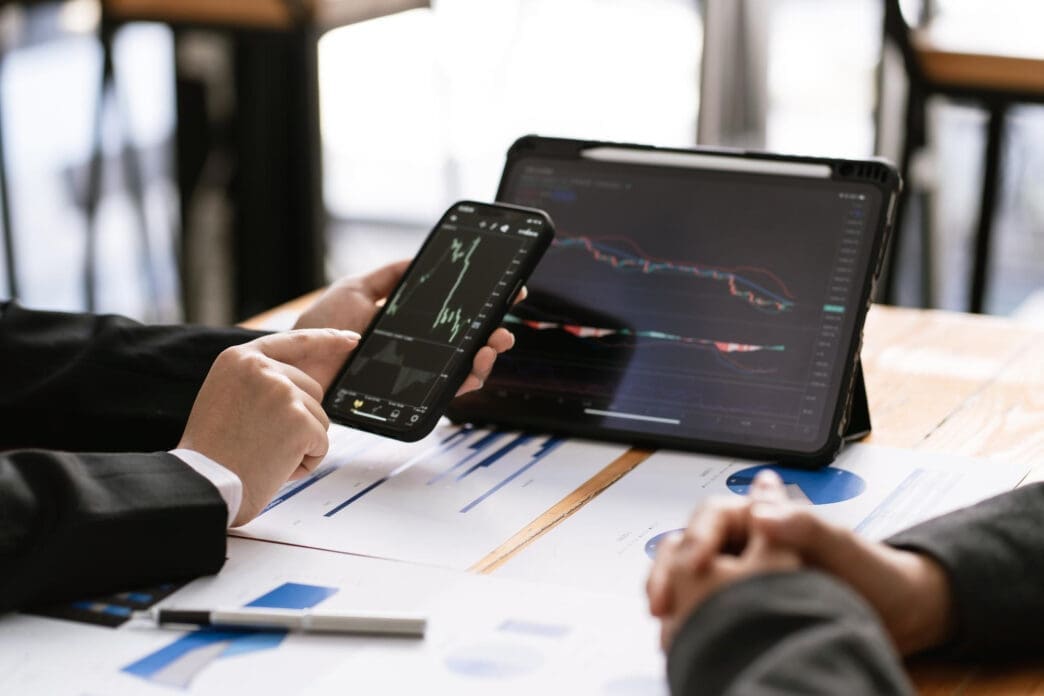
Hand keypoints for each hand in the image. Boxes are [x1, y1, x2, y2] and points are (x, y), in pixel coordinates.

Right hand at [178, 329, 358, 526]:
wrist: (203, 484)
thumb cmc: (212, 452)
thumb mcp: (227, 397)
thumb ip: (260, 382)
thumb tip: (301, 385)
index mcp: (239, 359)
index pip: (294, 341)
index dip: (327, 339)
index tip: (351, 339)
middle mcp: (262, 368)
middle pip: (312, 389)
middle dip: (300, 419)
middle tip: (262, 442)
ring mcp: (282, 392)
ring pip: (319, 418)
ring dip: (301, 443)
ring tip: (264, 455)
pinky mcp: (299, 420)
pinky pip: (321, 443)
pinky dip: (306, 462)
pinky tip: (276, 468)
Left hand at [293, 260, 526, 396]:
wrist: (297, 361)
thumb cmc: (320, 328)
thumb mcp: (356, 289)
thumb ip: (390, 276)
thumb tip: (420, 257)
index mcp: (409, 325)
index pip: (455, 317)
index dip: (482, 307)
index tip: (507, 290)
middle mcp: (418, 351)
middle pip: (467, 343)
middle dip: (495, 332)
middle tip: (504, 323)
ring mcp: (415, 374)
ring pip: (465, 369)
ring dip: (488, 356)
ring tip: (494, 343)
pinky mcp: (409, 396)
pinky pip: (447, 393)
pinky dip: (468, 380)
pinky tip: (475, 364)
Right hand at [647, 470, 954, 654]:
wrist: (900, 617)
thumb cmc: (876, 574)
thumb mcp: (842, 545)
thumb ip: (804, 525)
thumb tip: (762, 512)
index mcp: (763, 519)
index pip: (712, 517)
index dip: (696, 539)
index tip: (692, 564)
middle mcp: (748, 544)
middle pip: (689, 548)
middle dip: (668, 573)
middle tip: (661, 602)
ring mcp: (744, 577)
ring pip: (689, 580)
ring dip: (673, 599)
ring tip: (667, 627)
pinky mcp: (745, 609)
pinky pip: (704, 611)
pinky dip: (690, 624)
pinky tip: (684, 640)